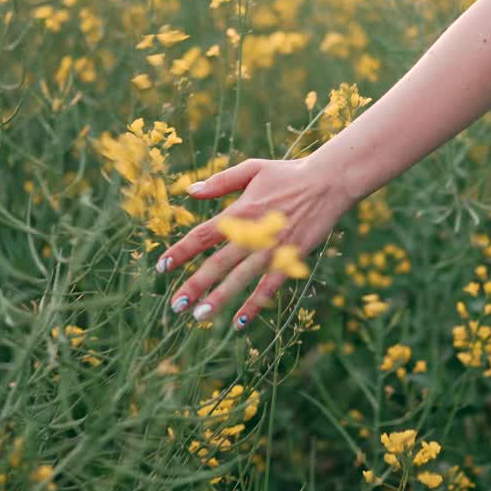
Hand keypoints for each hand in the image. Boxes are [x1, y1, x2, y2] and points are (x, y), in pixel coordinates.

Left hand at [157, 155, 357, 329]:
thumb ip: (220, 181)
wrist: (329, 182)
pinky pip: (270, 286)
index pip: (203, 235)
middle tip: (176, 305)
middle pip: (218, 262)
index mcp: (241, 210)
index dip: (181, 252)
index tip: (162, 267)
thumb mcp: (252, 169)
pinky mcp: (292, 257)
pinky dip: (255, 304)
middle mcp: (254, 232)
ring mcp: (274, 247)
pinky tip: (239, 322)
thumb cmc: (288, 174)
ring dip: (220, 298)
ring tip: (199, 317)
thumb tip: (189, 191)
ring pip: (241, 278)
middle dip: (195, 284)